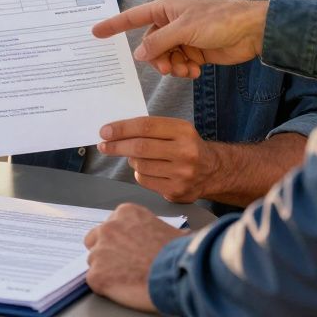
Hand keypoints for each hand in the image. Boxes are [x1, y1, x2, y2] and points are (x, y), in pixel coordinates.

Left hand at [85, 203, 186, 312]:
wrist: (178, 274)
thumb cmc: (179, 254)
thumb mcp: (171, 230)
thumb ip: (158, 229)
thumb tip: (178, 235)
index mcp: (125, 213)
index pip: (111, 225)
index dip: (119, 240)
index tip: (128, 249)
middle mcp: (108, 228)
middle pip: (95, 240)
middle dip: (106, 251)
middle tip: (123, 263)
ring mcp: (99, 251)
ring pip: (94, 261)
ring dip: (106, 269)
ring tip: (128, 277)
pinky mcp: (96, 275)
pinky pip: (94, 280)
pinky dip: (106, 286)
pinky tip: (123, 287)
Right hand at [92, 0, 267, 77]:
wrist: (251, 31)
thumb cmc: (219, 20)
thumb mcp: (184, 30)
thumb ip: (159, 42)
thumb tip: (139, 53)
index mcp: (166, 9)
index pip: (133, 17)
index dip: (114, 25)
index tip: (95, 32)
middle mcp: (172, 22)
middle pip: (150, 45)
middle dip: (158, 59)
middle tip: (169, 68)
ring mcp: (184, 37)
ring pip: (165, 57)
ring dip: (174, 67)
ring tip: (188, 70)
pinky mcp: (195, 51)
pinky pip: (180, 64)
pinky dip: (185, 70)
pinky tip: (197, 71)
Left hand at [99, 117, 217, 202]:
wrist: (212, 170)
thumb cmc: (185, 146)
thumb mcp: (175, 130)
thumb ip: (150, 129)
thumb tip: (114, 132)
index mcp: (183, 131)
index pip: (145, 127)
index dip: (122, 129)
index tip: (104, 132)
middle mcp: (185, 152)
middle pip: (140, 147)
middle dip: (117, 146)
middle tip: (103, 145)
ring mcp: (182, 173)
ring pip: (140, 165)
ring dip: (131, 160)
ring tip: (136, 157)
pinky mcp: (177, 190)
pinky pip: (144, 180)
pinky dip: (139, 173)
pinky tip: (148, 169)